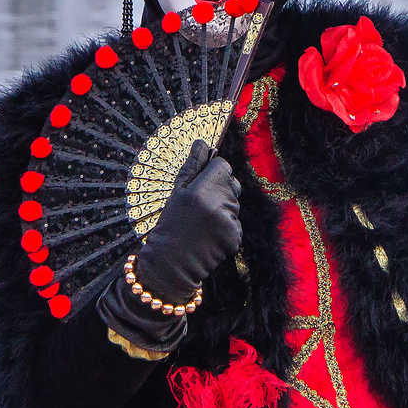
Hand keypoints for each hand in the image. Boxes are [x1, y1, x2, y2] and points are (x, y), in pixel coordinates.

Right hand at [134, 139, 242, 302]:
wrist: (170, 265)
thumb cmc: (170, 225)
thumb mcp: (176, 193)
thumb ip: (192, 166)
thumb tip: (202, 143)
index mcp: (201, 190)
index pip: (223, 166)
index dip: (214, 172)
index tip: (203, 183)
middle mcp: (217, 204)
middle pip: (232, 184)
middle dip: (220, 191)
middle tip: (200, 208)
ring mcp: (228, 221)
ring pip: (235, 204)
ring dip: (224, 209)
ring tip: (203, 222)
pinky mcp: (235, 237)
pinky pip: (237, 223)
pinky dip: (227, 228)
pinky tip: (210, 235)